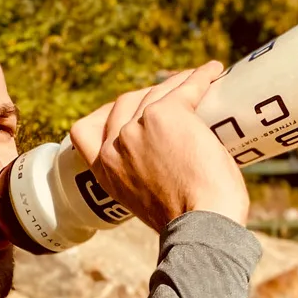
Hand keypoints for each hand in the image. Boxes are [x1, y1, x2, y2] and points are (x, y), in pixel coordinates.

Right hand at [68, 61, 249, 234]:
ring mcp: (138, 127)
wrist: (201, 225)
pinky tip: (214, 71)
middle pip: (125, 103)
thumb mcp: (143, 202)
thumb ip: (139, 179)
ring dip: (178, 83)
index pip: (83, 131)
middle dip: (148, 96)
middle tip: (173, 98)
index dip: (104, 115)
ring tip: (200, 82)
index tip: (127, 113)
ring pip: (156, 92)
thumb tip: (161, 166)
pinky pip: (186, 87)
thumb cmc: (185, 221)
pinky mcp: (167, 114)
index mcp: (104, 169)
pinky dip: (202, 77)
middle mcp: (115, 145)